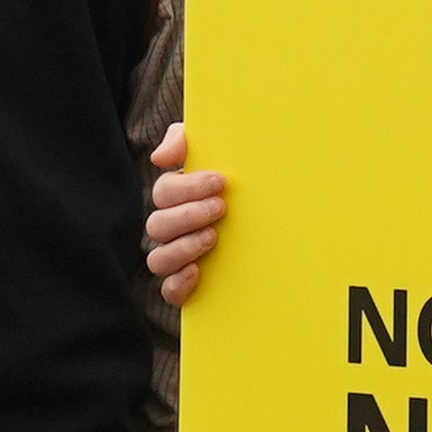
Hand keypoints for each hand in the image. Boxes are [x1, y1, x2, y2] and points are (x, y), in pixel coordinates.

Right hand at [146, 123, 229, 307]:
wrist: (273, 223)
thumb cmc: (235, 184)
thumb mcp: (215, 152)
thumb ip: (186, 140)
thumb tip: (160, 158)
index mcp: (176, 198)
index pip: (164, 192)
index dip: (187, 187)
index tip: (219, 181)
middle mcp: (171, 229)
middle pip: (157, 225)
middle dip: (188, 214)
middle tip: (220, 207)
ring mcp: (177, 258)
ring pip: (158, 259)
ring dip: (183, 247)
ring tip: (212, 237)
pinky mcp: (186, 286)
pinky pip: (169, 291)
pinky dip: (178, 283)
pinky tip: (198, 271)